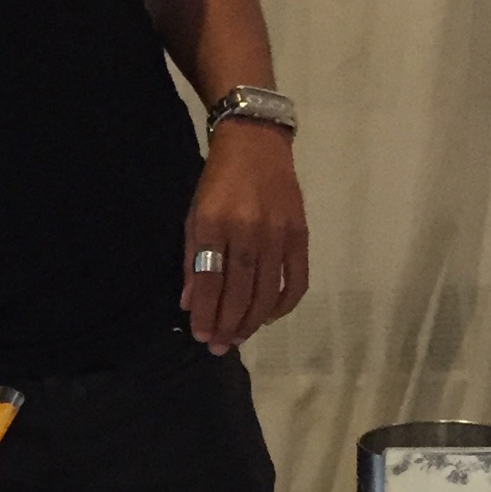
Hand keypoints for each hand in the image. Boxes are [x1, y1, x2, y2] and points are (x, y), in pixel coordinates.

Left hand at [182, 123, 308, 353]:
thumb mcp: (194, 214)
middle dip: (228, 324)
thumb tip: (190, 304)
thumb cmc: (217, 181)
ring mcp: (277, 233)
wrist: (256, 143)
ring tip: (240, 338)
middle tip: (219, 347)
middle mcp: (247, 230)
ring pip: (267, 291)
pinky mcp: (300, 234)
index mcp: (214, 223)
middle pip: (239, 291)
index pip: (210, 280)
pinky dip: (284, 304)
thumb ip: (191, 259)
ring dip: (253, 321)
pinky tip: (269, 317)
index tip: (201, 337)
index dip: (207, 313)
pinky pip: (296, 279)